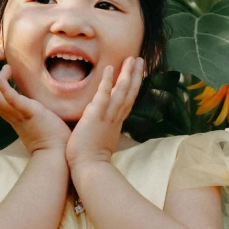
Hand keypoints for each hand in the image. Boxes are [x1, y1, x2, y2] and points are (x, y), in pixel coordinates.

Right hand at [0, 64, 70, 154]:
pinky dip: (3, 83)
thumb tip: (44, 107)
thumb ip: (37, 115)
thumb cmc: (55, 142)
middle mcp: (12, 116)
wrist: (58, 155)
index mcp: (15, 119)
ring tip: (8, 69)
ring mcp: (18, 114)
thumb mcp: (41, 124)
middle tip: (5, 71)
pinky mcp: (28, 111)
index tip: (7, 76)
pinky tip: (7, 71)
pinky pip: (8, 96)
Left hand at [65, 56, 144, 171]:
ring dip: (128, 74)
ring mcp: (107, 116)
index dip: (133, 87)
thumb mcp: (101, 141)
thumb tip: (101, 125)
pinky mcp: (96, 115)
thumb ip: (103, 130)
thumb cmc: (91, 159)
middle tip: (140, 59)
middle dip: (135, 75)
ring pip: (122, 92)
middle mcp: (115, 117)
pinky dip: (107, 82)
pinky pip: (104, 95)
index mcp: (115, 123)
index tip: (137, 74)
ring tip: (132, 59)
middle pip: (129, 93)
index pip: (127, 101)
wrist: (89, 169)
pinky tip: (111, 68)